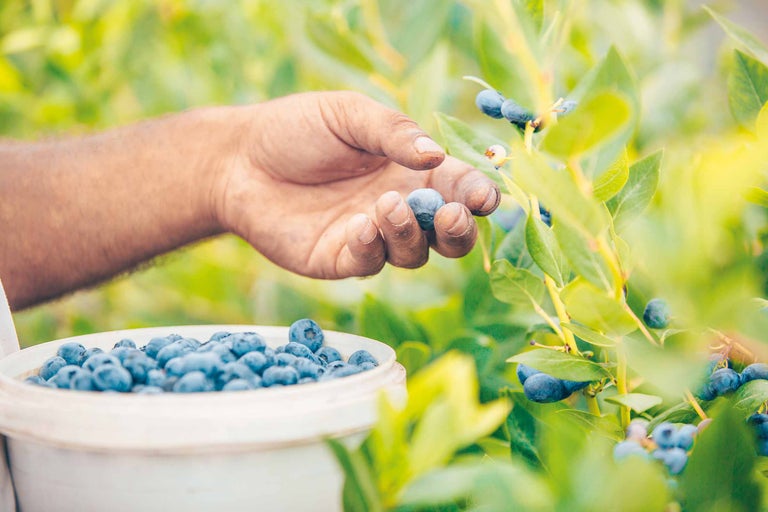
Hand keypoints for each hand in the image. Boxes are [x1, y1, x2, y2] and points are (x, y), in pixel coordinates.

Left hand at [214, 91, 499, 278]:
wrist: (236, 160)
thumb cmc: (295, 129)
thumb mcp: (347, 115)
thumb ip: (392, 132)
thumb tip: (435, 154)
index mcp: (410, 168)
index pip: (457, 186)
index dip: (477, 193)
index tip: (486, 197)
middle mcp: (399, 206)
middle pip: (449, 234)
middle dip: (460, 230)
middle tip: (452, 215)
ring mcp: (372, 236)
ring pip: (414, 253)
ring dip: (410, 234)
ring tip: (387, 205)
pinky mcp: (339, 259)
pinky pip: (368, 263)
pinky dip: (371, 248)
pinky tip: (358, 226)